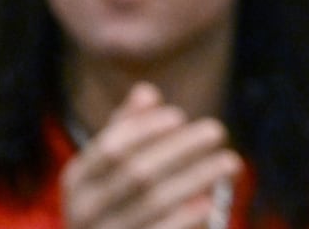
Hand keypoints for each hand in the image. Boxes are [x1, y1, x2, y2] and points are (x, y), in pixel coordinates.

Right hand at [61, 82, 241, 228]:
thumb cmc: (112, 198)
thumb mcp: (108, 164)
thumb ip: (126, 127)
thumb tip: (146, 92)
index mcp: (77, 179)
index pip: (110, 147)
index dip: (145, 129)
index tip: (180, 116)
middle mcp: (85, 210)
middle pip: (138, 173)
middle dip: (182, 148)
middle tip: (218, 130)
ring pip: (155, 203)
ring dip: (197, 178)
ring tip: (231, 161)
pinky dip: (186, 218)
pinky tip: (210, 203)